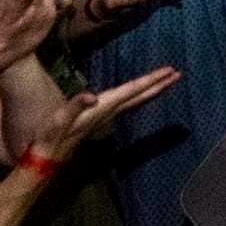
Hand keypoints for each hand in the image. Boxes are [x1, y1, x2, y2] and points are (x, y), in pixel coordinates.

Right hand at [27, 66, 181, 163]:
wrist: (48, 155)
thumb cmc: (52, 135)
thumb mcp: (60, 118)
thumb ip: (75, 105)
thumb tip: (91, 95)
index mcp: (105, 106)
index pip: (133, 90)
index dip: (151, 80)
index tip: (170, 71)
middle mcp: (111, 111)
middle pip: (141, 95)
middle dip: (159, 84)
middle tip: (178, 73)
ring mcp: (108, 116)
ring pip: (137, 100)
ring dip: (152, 89)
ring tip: (166, 80)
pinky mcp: (102, 118)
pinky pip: (128, 103)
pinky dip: (139, 95)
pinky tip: (141, 94)